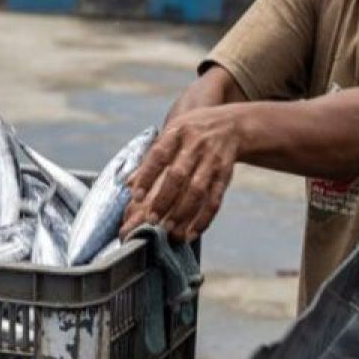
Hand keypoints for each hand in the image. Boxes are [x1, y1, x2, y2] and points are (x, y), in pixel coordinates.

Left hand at [119, 105, 240, 240]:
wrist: (230, 125)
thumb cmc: (190, 132)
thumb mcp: (170, 135)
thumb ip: (150, 158)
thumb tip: (128, 183)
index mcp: (177, 133)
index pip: (159, 155)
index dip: (146, 176)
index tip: (135, 196)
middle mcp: (196, 146)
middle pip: (179, 176)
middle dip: (164, 199)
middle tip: (151, 220)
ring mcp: (212, 161)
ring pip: (198, 191)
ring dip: (183, 213)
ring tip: (169, 231)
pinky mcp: (225, 175)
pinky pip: (215, 200)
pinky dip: (203, 219)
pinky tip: (191, 233)